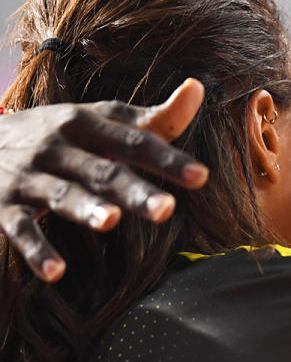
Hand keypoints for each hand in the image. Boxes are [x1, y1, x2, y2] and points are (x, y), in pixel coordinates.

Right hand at [0, 78, 206, 281]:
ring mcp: (28, 176)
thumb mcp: (99, 119)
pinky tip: (57, 272)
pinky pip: (19, 229)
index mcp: (86, 123)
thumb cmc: (58, 134)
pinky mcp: (3, 205)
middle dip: (133, 190)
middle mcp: (57, 147)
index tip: (201, 177)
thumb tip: (197, 89)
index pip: (134, 142)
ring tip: (111, 222)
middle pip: (102, 171)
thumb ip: (151, 118)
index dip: (167, 159)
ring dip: (85, 209)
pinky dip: (36, 249)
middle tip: (166, 210)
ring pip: (61, 195)